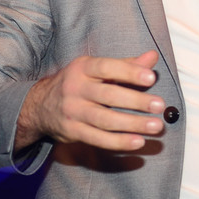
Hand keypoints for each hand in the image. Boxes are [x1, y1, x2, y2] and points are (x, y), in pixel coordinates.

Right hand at [15, 50, 165, 151]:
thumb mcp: (96, 69)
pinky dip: (119, 142)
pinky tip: (138, 142)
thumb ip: (126, 64)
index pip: (107, 67)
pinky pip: (98, 139)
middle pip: (109, 95)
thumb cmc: (78, 83)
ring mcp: (73, 111)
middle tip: (159, 106)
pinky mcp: (72, 131)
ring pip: (105, 120)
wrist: (39, 106)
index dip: (129, 71)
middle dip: (136, 101)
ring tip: (156, 126)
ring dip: (133, 124)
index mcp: (83, 68)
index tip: (151, 77)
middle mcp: (76, 88)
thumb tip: (152, 56)